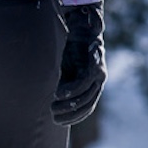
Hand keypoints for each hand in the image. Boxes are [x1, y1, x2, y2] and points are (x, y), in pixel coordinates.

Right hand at [52, 0, 106, 125]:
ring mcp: (99, 74)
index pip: (86, 108)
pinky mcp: (94, 65)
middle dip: (70, 115)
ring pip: (86, 97)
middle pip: (87, 106)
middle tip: (53, 118)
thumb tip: (48, 99)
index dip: (72, 117)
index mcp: (92, 84)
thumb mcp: (64, 69)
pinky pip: (83, 83)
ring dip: (68, 105)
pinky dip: (70, 91)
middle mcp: (98, 81)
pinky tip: (57, 95)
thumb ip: (61, 83)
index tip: (57, 122)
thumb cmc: (68, 47)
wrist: (79, 25)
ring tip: (52, 108)